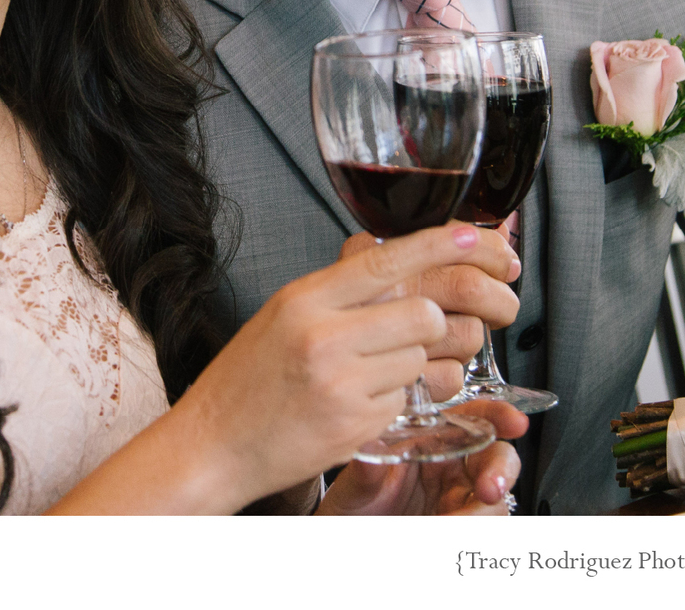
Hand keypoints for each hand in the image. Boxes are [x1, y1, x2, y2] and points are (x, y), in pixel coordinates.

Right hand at [177, 223, 514, 506]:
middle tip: (414, 334)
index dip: (437, 245)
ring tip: (370, 375)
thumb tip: (392, 254)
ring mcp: (341, 384)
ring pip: (421, 358)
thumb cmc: (248, 379)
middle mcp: (323, 336)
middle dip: (431, 324)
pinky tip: (359, 403)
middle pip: (423, 313)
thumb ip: (338, 288)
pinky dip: (395, 401)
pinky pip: (407, 400)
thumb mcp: (283, 314)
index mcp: (305, 299)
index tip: (470, 238)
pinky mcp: (356, 425)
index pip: (386, 260)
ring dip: (411, 366)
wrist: (213, 446)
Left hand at [315, 401, 527, 514]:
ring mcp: (459, 501)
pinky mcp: (461, 529)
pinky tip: (453, 535)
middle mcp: (451, 470)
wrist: (346, 546)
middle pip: (497, 457)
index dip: (498, 416)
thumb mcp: (352, 489)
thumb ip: (364, 473)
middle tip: (488, 489)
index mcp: (430, 444)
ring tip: (453, 522)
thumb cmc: (352, 512)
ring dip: (484, 511)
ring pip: (496, 499)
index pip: (472, 419)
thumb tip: (370, 452)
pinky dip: (474, 531)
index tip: (513, 422)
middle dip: (501, 471)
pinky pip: (484, 526)